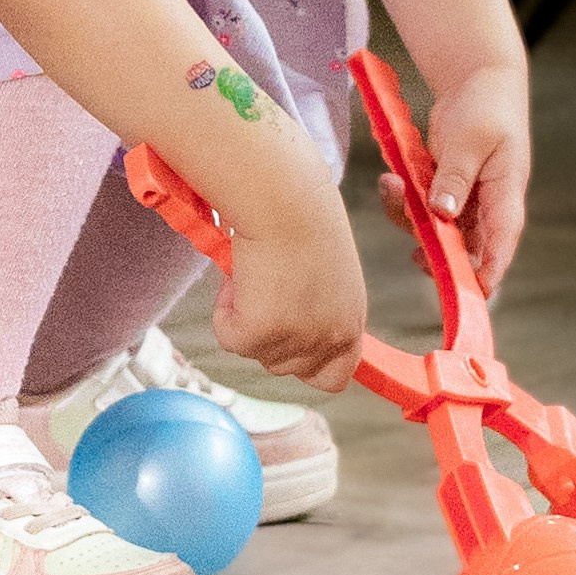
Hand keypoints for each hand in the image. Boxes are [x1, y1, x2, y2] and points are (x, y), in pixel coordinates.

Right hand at [209, 180, 365, 393]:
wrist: (284, 196)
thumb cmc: (301, 213)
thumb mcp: (327, 272)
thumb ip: (315, 305)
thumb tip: (280, 313)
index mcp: (351, 321)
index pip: (334, 378)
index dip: (307, 364)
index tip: (285, 338)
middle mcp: (331, 338)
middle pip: (284, 367)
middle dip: (266, 334)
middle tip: (262, 285)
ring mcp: (298, 340)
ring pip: (254, 352)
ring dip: (245, 317)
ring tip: (254, 270)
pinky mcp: (261, 335)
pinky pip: (228, 338)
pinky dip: (224, 310)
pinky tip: (239, 274)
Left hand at [399, 64, 530, 296]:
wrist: (479, 78)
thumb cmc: (487, 105)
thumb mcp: (471, 138)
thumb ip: (456, 175)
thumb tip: (443, 214)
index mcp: (506, 196)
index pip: (501, 246)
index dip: (486, 274)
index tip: (467, 294)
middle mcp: (487, 205)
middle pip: (465, 249)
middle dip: (437, 254)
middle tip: (414, 251)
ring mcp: (465, 198)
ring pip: (438, 230)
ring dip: (410, 219)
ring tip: (391, 186)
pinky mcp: (445, 188)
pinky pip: (423, 208)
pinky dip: (404, 200)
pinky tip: (391, 180)